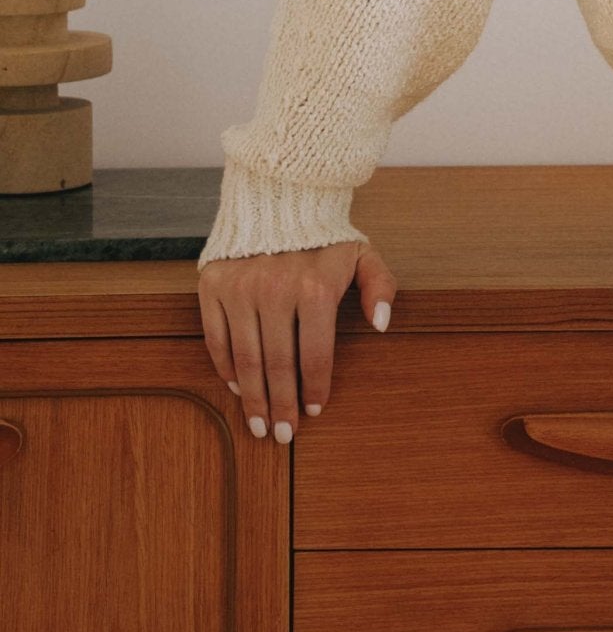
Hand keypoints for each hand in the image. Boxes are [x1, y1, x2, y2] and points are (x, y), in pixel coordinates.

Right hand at [198, 239, 398, 443]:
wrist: (279, 195)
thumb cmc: (324, 233)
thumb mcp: (362, 253)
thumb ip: (380, 286)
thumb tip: (381, 324)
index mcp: (314, 288)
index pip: (314, 355)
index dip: (314, 388)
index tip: (314, 411)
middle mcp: (274, 291)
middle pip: (277, 366)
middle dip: (281, 406)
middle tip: (283, 436)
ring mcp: (239, 289)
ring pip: (245, 359)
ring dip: (252, 398)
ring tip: (259, 424)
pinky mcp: (213, 286)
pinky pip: (217, 338)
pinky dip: (226, 366)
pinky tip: (237, 385)